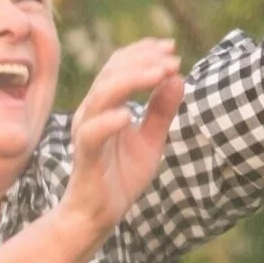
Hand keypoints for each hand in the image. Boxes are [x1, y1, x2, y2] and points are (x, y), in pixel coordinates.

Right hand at [62, 38, 183, 238]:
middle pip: (111, 73)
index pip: (118, 66)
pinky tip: (130, 115)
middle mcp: (92, 112)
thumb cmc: (121, 176)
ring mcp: (86, 132)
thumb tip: (179, 78)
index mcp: (105, 105)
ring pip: (102, 95)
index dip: (143, 52)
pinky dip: (109, 121)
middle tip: (172, 60)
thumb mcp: (151, 140)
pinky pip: (92, 133)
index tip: (171, 47)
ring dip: (132, 80)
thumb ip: (162, 110)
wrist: (98, 215)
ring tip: (160, 74)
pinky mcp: (85, 156)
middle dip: (143, 62)